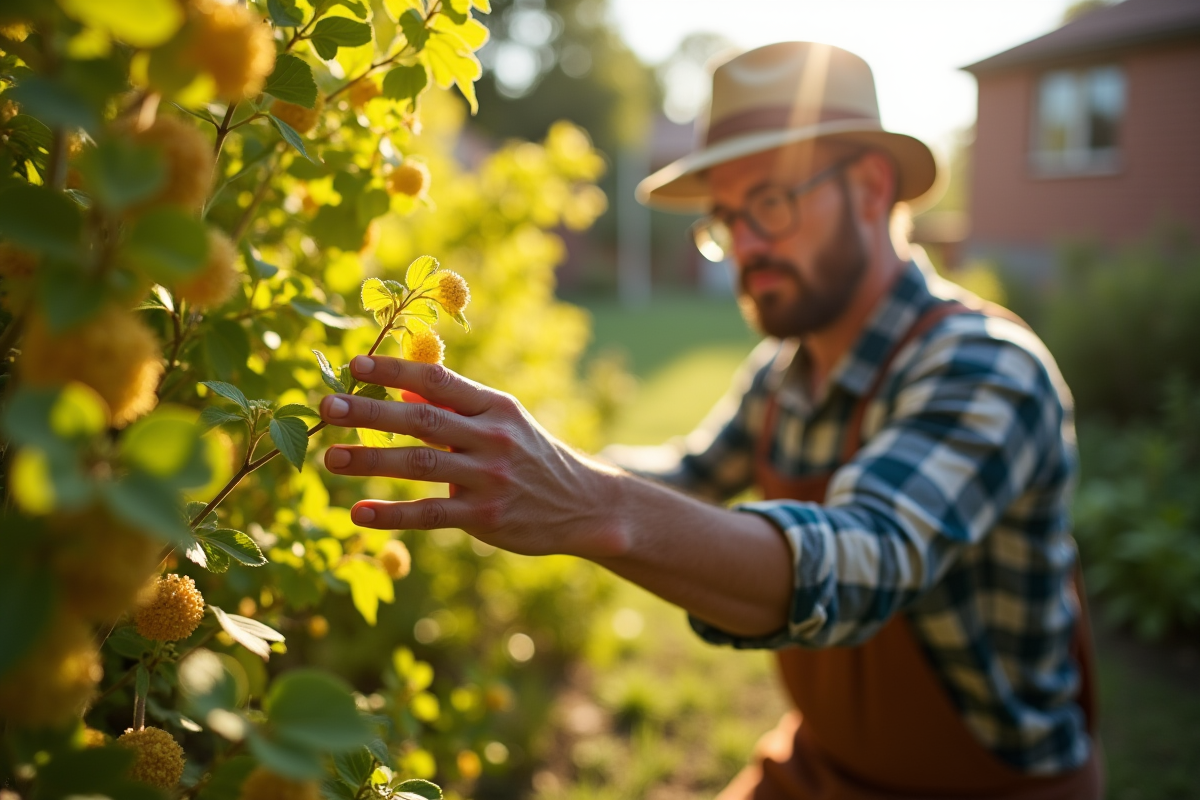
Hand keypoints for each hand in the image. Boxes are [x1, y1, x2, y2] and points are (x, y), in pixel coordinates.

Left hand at [317, 355, 628, 557]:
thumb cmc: (530, 456)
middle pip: (423, 420)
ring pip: (421, 465)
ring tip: (331, 458)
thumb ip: (455, 407)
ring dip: (371, 459)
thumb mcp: (501, 422)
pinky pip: (431, 514)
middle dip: (371, 411)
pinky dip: (393, 514)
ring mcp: (490, 479)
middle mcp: (493, 438)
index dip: (396, 371)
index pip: (440, 381)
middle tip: (327, 406)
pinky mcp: (486, 517)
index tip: (355, 365)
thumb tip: (400, 390)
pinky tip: (358, 513)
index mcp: (495, 406)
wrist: (583, 504)